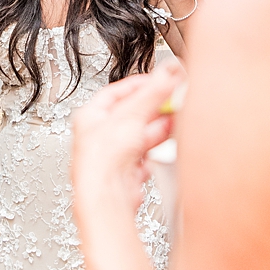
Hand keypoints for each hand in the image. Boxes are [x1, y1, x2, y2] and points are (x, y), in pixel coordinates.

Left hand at [71, 65, 183, 226]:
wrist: (106, 196)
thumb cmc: (101, 160)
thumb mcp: (131, 115)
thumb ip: (153, 93)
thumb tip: (167, 74)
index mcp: (91, 116)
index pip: (117, 92)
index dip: (140, 84)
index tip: (160, 80)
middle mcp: (100, 135)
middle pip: (133, 113)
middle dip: (156, 106)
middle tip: (175, 97)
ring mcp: (114, 154)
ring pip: (142, 134)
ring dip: (161, 126)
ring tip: (178, 117)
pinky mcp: (128, 171)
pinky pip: (148, 153)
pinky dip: (160, 147)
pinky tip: (170, 142)